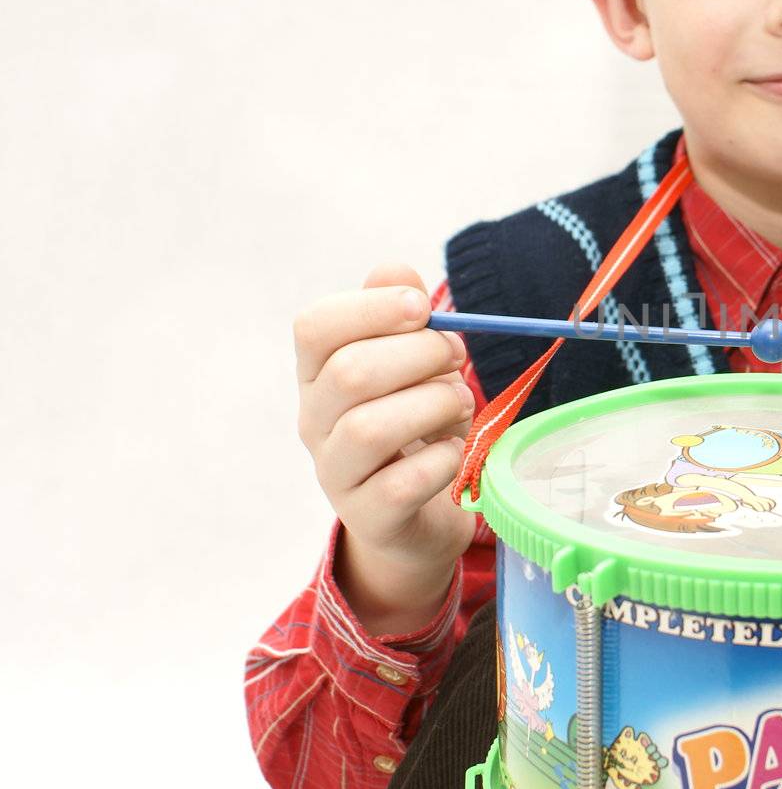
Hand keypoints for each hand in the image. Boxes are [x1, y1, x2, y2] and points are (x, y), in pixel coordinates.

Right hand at [294, 263, 477, 633]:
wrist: (418, 513)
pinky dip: (441, 459)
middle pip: (349, 374)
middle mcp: (315, 421)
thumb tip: (396, 271)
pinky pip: (401, 484)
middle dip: (418, 355)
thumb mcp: (412, 363)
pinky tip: (455, 450)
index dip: (370, 308)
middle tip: (457, 356)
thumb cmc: (417, 421)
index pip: (314, 327)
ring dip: (433, 405)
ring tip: (461, 405)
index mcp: (318, 372)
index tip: (422, 306)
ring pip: (369, 429)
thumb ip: (402, 314)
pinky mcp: (369, 517)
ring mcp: (336, 474)